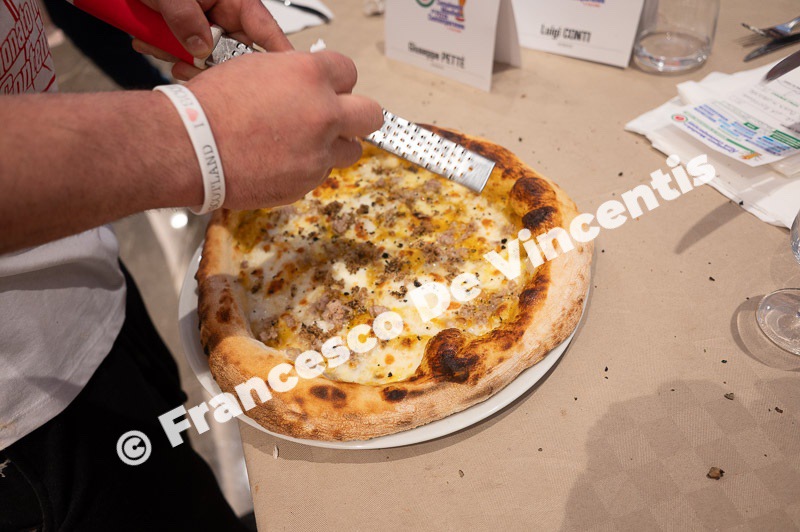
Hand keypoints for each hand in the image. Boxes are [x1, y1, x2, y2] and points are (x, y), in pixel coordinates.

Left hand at [132, 0, 292, 79]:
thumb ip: (185, 18)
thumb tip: (200, 49)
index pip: (267, 31)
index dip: (278, 58)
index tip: (282, 81)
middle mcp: (225, 14)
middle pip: (234, 54)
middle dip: (208, 64)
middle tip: (186, 65)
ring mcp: (207, 25)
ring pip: (206, 58)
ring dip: (178, 57)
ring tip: (155, 43)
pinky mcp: (188, 34)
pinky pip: (184, 54)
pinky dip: (165, 51)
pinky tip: (148, 40)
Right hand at [184, 50, 383, 207]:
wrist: (190, 147)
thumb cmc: (211, 106)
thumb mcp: (257, 69)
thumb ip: (294, 77)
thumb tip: (309, 85)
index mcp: (310, 75)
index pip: (349, 72)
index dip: (337, 83)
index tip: (328, 90)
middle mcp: (323, 113)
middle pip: (371, 114)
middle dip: (357, 117)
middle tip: (338, 120)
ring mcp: (318, 152)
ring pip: (350, 150)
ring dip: (334, 147)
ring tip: (303, 145)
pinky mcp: (306, 182)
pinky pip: (320, 174)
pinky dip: (305, 169)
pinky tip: (278, 162)